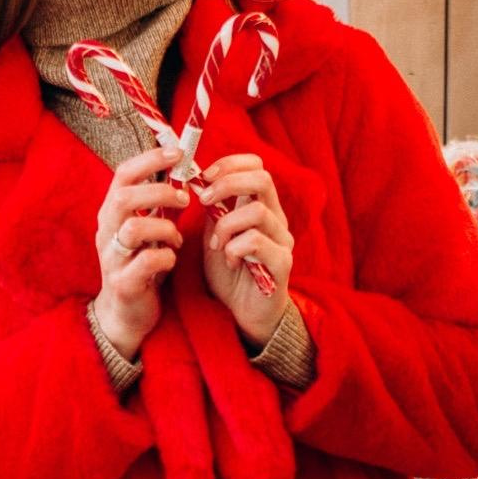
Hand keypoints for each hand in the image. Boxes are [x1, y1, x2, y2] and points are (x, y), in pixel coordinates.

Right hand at [93, 145, 187, 359]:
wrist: (125, 314)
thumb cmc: (141, 264)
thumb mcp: (147, 229)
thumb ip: (157, 204)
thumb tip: (181, 169)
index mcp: (112, 213)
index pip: (123, 174)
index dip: (150, 159)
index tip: (178, 153)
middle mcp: (106, 231)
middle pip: (125, 197)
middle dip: (160, 192)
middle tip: (185, 200)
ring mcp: (111, 258)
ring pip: (134, 228)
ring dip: (165, 228)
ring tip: (177, 238)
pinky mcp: (123, 283)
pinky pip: (146, 262)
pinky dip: (166, 257)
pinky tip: (171, 259)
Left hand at [195, 154, 293, 346]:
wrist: (243, 314)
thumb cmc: (229, 273)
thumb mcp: (215, 234)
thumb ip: (212, 209)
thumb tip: (195, 180)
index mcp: (261, 207)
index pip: (256, 166)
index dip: (230, 164)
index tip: (205, 177)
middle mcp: (277, 219)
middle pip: (262, 178)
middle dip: (226, 185)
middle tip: (203, 202)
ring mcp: (282, 240)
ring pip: (257, 211)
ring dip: (226, 225)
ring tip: (217, 245)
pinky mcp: (282, 264)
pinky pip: (256, 242)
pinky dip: (235, 248)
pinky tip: (230, 262)